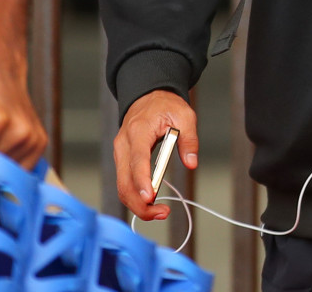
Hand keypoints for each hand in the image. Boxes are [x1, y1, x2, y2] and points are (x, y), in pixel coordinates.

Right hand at [114, 90, 198, 221]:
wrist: (148, 98)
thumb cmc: (165, 106)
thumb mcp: (184, 115)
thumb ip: (189, 139)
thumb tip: (191, 162)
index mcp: (138, 130)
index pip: (137, 159)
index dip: (142, 180)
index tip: (150, 197)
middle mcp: (124, 144)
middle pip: (124, 181)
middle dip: (140, 203)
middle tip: (162, 213)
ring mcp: (120, 153)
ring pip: (122, 186)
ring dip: (137, 204)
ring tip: (160, 212)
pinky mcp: (122, 160)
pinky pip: (124, 183)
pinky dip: (135, 197)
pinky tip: (151, 203)